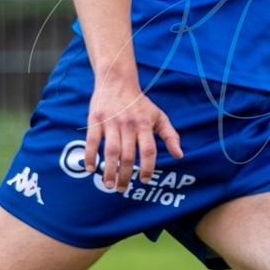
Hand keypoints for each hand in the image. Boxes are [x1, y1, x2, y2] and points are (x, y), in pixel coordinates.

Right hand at [82, 71, 182, 193]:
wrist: (117, 81)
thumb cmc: (140, 103)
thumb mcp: (159, 116)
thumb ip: (171, 135)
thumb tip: (179, 156)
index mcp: (144, 125)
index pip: (148, 150)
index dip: (148, 168)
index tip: (145, 180)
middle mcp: (128, 124)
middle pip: (128, 155)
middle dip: (125, 175)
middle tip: (122, 189)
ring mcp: (111, 122)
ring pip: (110, 151)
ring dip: (109, 170)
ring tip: (108, 184)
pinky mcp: (95, 120)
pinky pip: (91, 141)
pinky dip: (90, 156)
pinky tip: (90, 169)